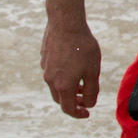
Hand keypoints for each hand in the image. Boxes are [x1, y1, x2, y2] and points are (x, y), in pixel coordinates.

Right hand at [41, 0, 100, 118]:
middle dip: (74, 102)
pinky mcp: (44, 58)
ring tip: (83, 83)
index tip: (88, 113)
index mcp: (63, 86)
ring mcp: (45, 69)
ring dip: (69, 89)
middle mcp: (50, 80)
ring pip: (56, 86)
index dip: (78, 114)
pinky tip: (74, 66)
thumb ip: (92, 90)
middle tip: (86, 99)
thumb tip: (89, 104)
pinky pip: (53, 73)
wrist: (65, 24)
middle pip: (60, 99)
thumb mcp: (93, 71)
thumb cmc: (82, 47)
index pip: (68, 109)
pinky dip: (64, 76)